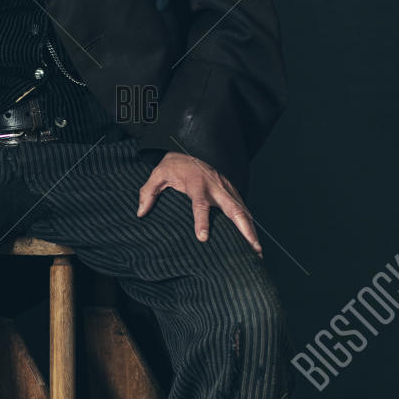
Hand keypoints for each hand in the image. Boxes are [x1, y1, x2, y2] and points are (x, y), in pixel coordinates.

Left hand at [136, 151, 261, 254]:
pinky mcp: (232, 192)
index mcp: (197, 184)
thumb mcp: (158, 174)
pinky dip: (250, 225)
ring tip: (258, 251)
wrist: (192, 147)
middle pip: (233, 210)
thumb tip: (140, 213)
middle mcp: (216, 188)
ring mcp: (227, 190)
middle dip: (243, 229)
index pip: (200, 204)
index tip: (203, 238)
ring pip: (243, 211)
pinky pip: (243, 210)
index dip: (202, 221)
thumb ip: (148, 192)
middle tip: (251, 248)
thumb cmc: (175, 165)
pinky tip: (254, 242)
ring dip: (251, 231)